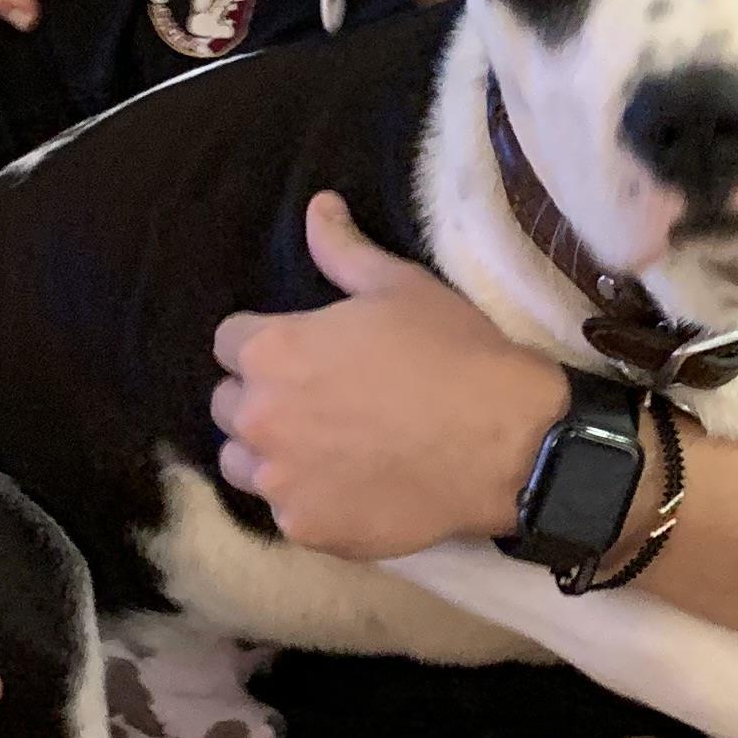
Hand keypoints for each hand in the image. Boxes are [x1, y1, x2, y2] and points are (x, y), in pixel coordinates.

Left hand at [210, 193, 563, 558]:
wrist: (509, 444)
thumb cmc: (455, 354)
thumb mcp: (401, 287)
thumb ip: (343, 251)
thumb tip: (316, 207)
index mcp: (273, 351)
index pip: (229, 342)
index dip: (266, 342)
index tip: (305, 350)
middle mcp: (260, 419)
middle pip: (227, 404)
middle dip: (262, 396)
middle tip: (318, 398)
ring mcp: (281, 483)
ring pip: (243, 463)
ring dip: (270, 452)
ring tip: (325, 445)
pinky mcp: (308, 530)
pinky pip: (286, 511)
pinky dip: (309, 499)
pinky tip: (353, 484)